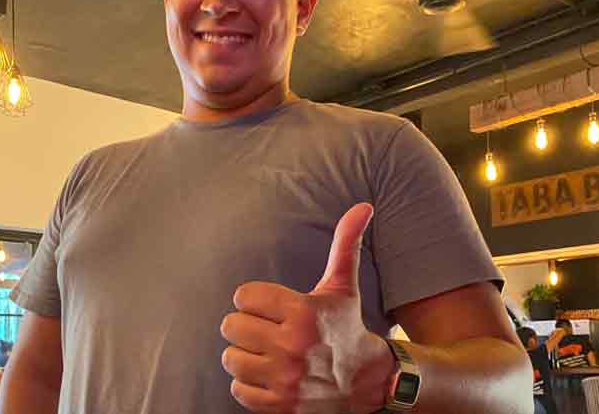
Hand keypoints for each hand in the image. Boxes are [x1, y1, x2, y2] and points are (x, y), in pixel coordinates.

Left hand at [220, 203, 395, 412]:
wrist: (368, 383)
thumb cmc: (347, 326)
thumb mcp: (343, 286)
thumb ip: (345, 243)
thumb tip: (363, 205)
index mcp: (301, 311)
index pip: (242, 296)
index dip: (253, 300)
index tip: (269, 307)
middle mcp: (292, 346)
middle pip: (230, 326)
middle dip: (243, 326)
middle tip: (263, 329)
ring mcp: (285, 379)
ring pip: (230, 358)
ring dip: (243, 355)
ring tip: (264, 352)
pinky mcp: (280, 405)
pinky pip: (238, 390)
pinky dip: (248, 383)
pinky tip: (268, 375)